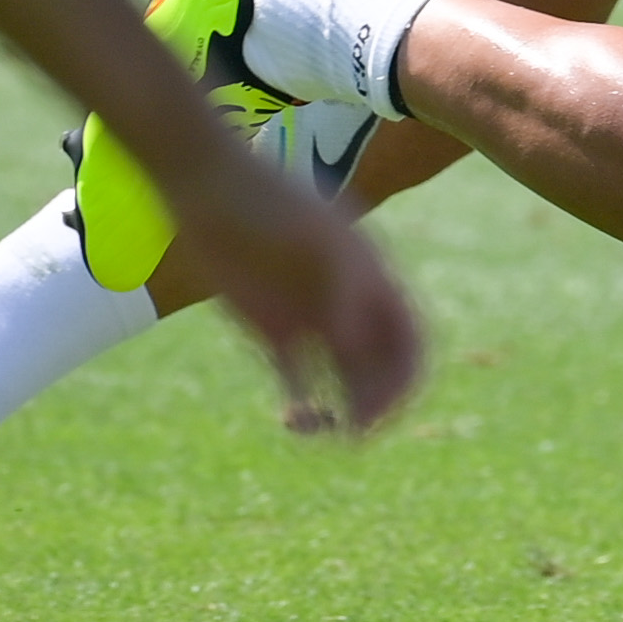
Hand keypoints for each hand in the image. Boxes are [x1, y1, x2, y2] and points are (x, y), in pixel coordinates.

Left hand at [168, 148, 425, 434]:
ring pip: (344, 382)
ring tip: (318, 430)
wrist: (210, 189)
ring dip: (342, 412)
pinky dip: (301, 407)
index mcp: (375, 280)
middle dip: (375, 405)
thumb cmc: (271, 202)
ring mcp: (314, 321)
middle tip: (353, 433)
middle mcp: (351, 306)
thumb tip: (357, 345)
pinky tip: (290, 418)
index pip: (412, 340)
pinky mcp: (275, 334)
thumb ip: (344, 287)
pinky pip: (299, 383)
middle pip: (381, 370)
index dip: (409, 378)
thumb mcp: (316, 238)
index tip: (388, 409)